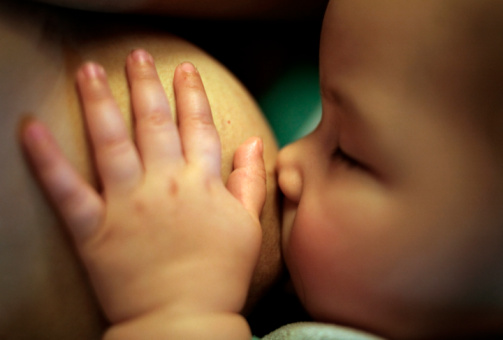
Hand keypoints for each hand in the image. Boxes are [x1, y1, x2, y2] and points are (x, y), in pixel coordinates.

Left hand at [22, 49, 264, 336]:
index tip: (185, 71)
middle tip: (138, 56)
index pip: (197, 127)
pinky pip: (67, 189)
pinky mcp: (95, 228)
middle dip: (146, 84)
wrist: (186, 320)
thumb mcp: (248, 225)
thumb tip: (253, 142)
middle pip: (154, 122)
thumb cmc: (221, 275)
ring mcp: (128, 203)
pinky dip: (46, 159)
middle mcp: (165, 184)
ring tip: (90, 70)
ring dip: (99, 101)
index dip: (191, 96)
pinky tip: (30, 128)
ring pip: (111, 141)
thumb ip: (250, 181)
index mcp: (202, 183)